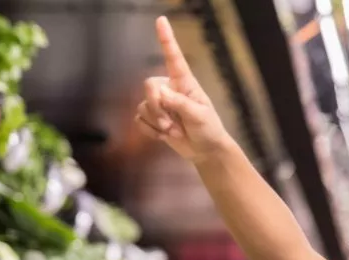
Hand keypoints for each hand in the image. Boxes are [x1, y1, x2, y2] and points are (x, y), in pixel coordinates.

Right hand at [136, 17, 230, 162]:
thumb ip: (180, 103)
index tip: (161, 20)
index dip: (166, 39)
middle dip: (157, 107)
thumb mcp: (199, 115)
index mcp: (185, 82)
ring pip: (143, 106)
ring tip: (174, 131)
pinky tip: (164, 136)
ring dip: (156, 123)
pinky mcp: (153, 118)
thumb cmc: (208, 129)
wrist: (205, 150)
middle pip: (149, 85)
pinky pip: (139, 120)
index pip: (173, 57)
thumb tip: (161, 94)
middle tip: (170, 124)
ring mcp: (160, 103)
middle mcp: (170, 89)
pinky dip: (151, 131)